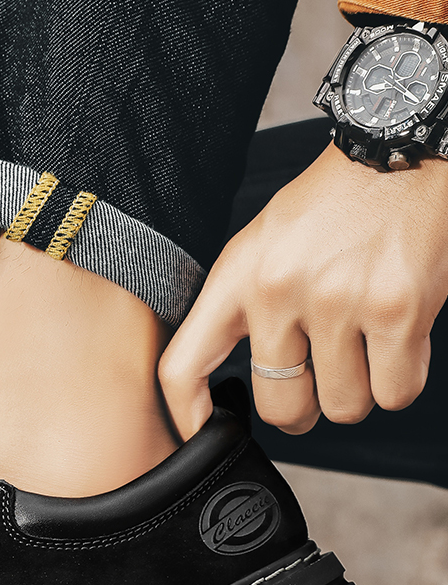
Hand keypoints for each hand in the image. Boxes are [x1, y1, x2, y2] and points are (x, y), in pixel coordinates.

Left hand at [159, 142, 447, 438]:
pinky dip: (399, 379)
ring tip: (366, 341)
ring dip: (360, 389)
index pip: (183, 367)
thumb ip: (241, 309)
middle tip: (319, 382)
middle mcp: (278, 291)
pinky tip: (397, 339)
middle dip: (304, 409)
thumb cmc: (334, 205)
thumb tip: (231, 385)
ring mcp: (338, 302)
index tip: (202, 435)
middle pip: (280, 407)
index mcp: (237, 276)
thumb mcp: (262, 246)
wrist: (401, 149)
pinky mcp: (397, 310)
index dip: (188, 416)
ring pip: (343, 407)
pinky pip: (394, 393)